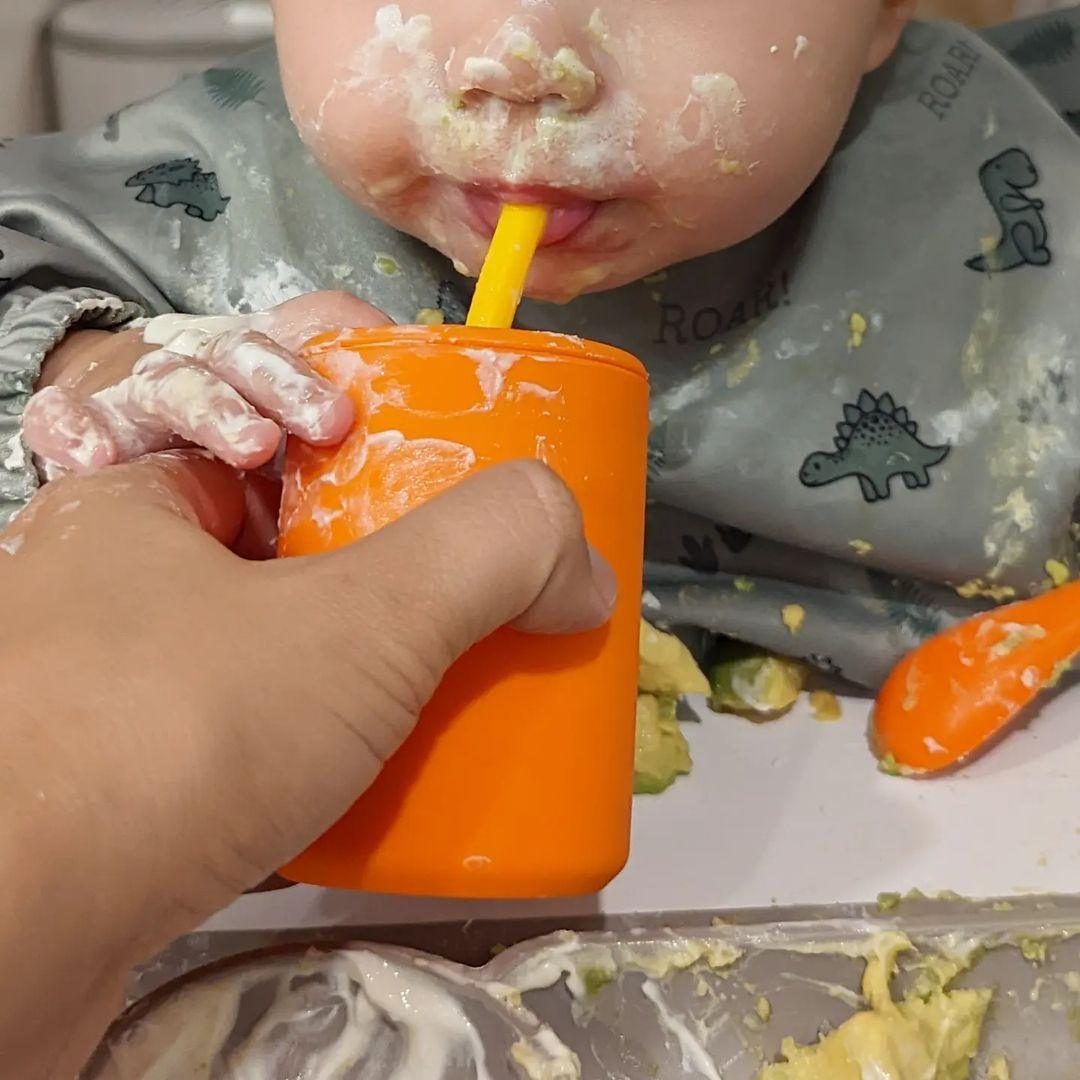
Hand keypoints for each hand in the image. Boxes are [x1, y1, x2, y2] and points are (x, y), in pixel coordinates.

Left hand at [0, 451, 614, 1077]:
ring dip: (353, 659)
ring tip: (436, 675)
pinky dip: (313, 749)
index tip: (436, 441)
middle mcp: (109, 585)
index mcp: (139, 499)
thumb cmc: (160, 742)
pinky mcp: (121, 796)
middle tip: (462, 572)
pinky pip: (243, 741)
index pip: (262, 406)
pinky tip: (369, 778)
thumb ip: (486, 554)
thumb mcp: (360, 621)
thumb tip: (582, 559)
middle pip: (273, 530)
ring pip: (261, 644)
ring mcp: (108, 696)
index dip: (357, 402)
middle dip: (377, 544)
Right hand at [24, 291, 389, 474]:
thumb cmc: (232, 415)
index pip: (286, 349)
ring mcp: (138, 394)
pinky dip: (71, 428)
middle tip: (312, 427)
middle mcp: (200, 364)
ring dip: (209, 412)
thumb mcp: (292, 393)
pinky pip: (63, 419)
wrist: (132, 419)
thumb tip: (404, 353)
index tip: (337, 420)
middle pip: (236, 360)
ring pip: (169, 388)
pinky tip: (90, 457)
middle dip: (277, 388)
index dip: (309, 377)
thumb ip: (344, 368)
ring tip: (248, 444)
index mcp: (253, 357)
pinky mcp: (86, 426)